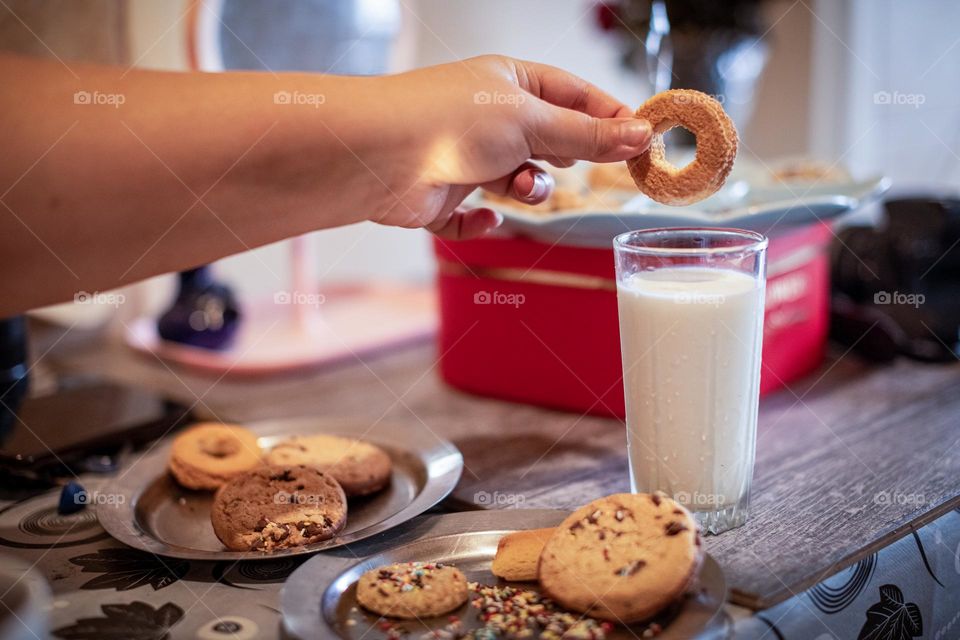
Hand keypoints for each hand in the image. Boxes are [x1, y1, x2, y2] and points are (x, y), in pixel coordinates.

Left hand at [368, 55, 651, 238]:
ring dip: (526, 190)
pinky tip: (485, 216)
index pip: (574, 95)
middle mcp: (487, 117)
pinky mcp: (441, 197)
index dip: (608, 117)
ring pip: (515, 182)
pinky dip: (482, 222)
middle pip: (547, 140)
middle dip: (564, 158)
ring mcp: (464, 157)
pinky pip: (473, 218)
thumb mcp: (533, 122)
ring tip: (520, 187)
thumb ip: (587, 136)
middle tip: (581, 170)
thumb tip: (640, 135)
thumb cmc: (449, 121)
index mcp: (509, 82)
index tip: (640, 142)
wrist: (378, 156)